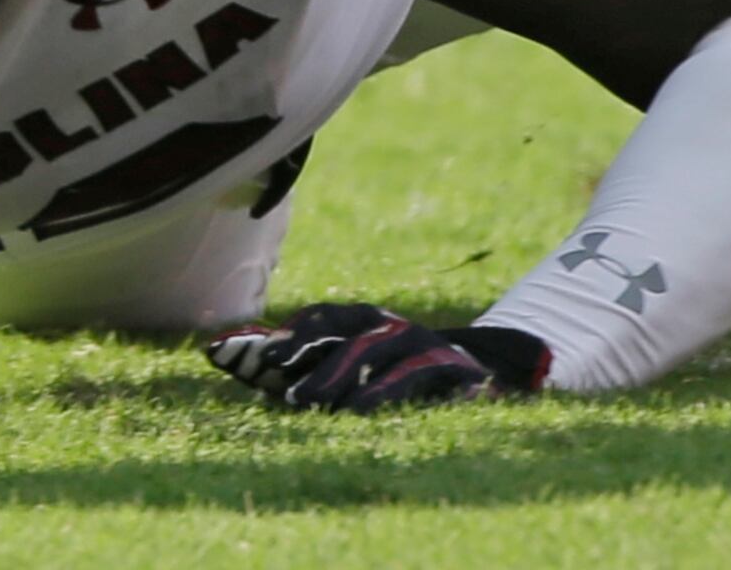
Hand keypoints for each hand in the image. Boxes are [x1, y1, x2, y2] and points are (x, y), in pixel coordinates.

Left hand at [208, 302, 551, 411]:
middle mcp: (387, 321)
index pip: (316, 318)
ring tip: (300, 401)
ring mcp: (417, 339)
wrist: (494, 377)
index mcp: (364, 318)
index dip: (278, 333)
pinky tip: (354, 412)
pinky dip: (377, 392)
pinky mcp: (446, 365)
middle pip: (335, 328)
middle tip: (264, 372)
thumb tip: (248, 360)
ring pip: (365, 350)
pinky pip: (405, 377)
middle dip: (296, 347)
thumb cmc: (409, 376)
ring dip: (329, 374)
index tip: (236, 348)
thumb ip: (315, 363)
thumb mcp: (365, 367)